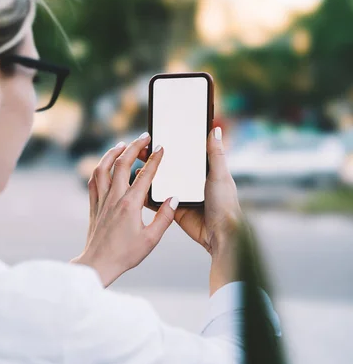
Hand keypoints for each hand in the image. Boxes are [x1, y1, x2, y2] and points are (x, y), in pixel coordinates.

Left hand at [73, 133, 178, 286]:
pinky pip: (94, 181)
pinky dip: (99, 168)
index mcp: (130, 205)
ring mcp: (101, 200)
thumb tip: (174, 199)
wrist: (98, 263)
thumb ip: (164, 217)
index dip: (154, 159)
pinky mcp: (93, 206)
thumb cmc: (125, 254)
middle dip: (134, 147)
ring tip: (122, 144)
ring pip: (103, 168)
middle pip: (122, 164)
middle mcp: (114, 198)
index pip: (144, 175)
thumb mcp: (151, 239)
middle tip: (144, 137)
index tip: (161, 147)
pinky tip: (104, 165)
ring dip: (112, 153)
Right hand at [136, 127, 241, 293]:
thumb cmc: (225, 204)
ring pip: (162, 182)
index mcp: (204, 172)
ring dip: (150, 175)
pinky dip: (148, 195)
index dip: (173, 145)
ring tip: (137, 165)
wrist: (219, 234)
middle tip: (143, 149)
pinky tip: (138, 186)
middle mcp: (191, 182)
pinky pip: (158, 200)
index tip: (159, 135)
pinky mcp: (173, 209)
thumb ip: (215, 154)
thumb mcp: (220, 175)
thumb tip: (216, 129)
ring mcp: (181, 196)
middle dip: (156, 158)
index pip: (186, 154)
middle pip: (171, 167)